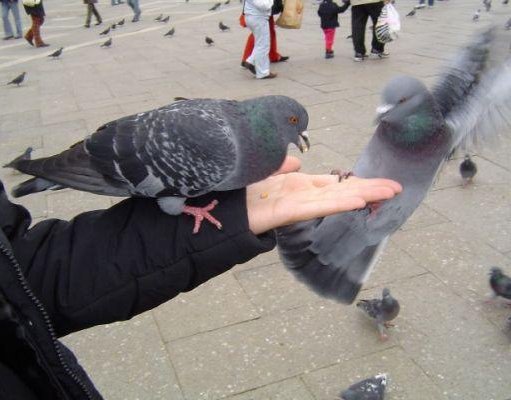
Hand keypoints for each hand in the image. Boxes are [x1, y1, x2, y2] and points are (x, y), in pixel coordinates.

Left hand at [246, 157, 401, 234]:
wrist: (223, 209)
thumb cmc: (243, 192)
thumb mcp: (265, 172)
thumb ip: (281, 167)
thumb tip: (296, 162)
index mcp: (301, 186)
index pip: (336, 184)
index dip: (358, 182)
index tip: (381, 182)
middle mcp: (304, 196)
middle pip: (342, 191)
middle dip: (369, 189)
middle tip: (396, 187)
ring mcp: (298, 204)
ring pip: (336, 199)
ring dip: (362, 196)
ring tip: (386, 193)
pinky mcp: (288, 212)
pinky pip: (316, 207)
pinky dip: (337, 204)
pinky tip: (357, 201)